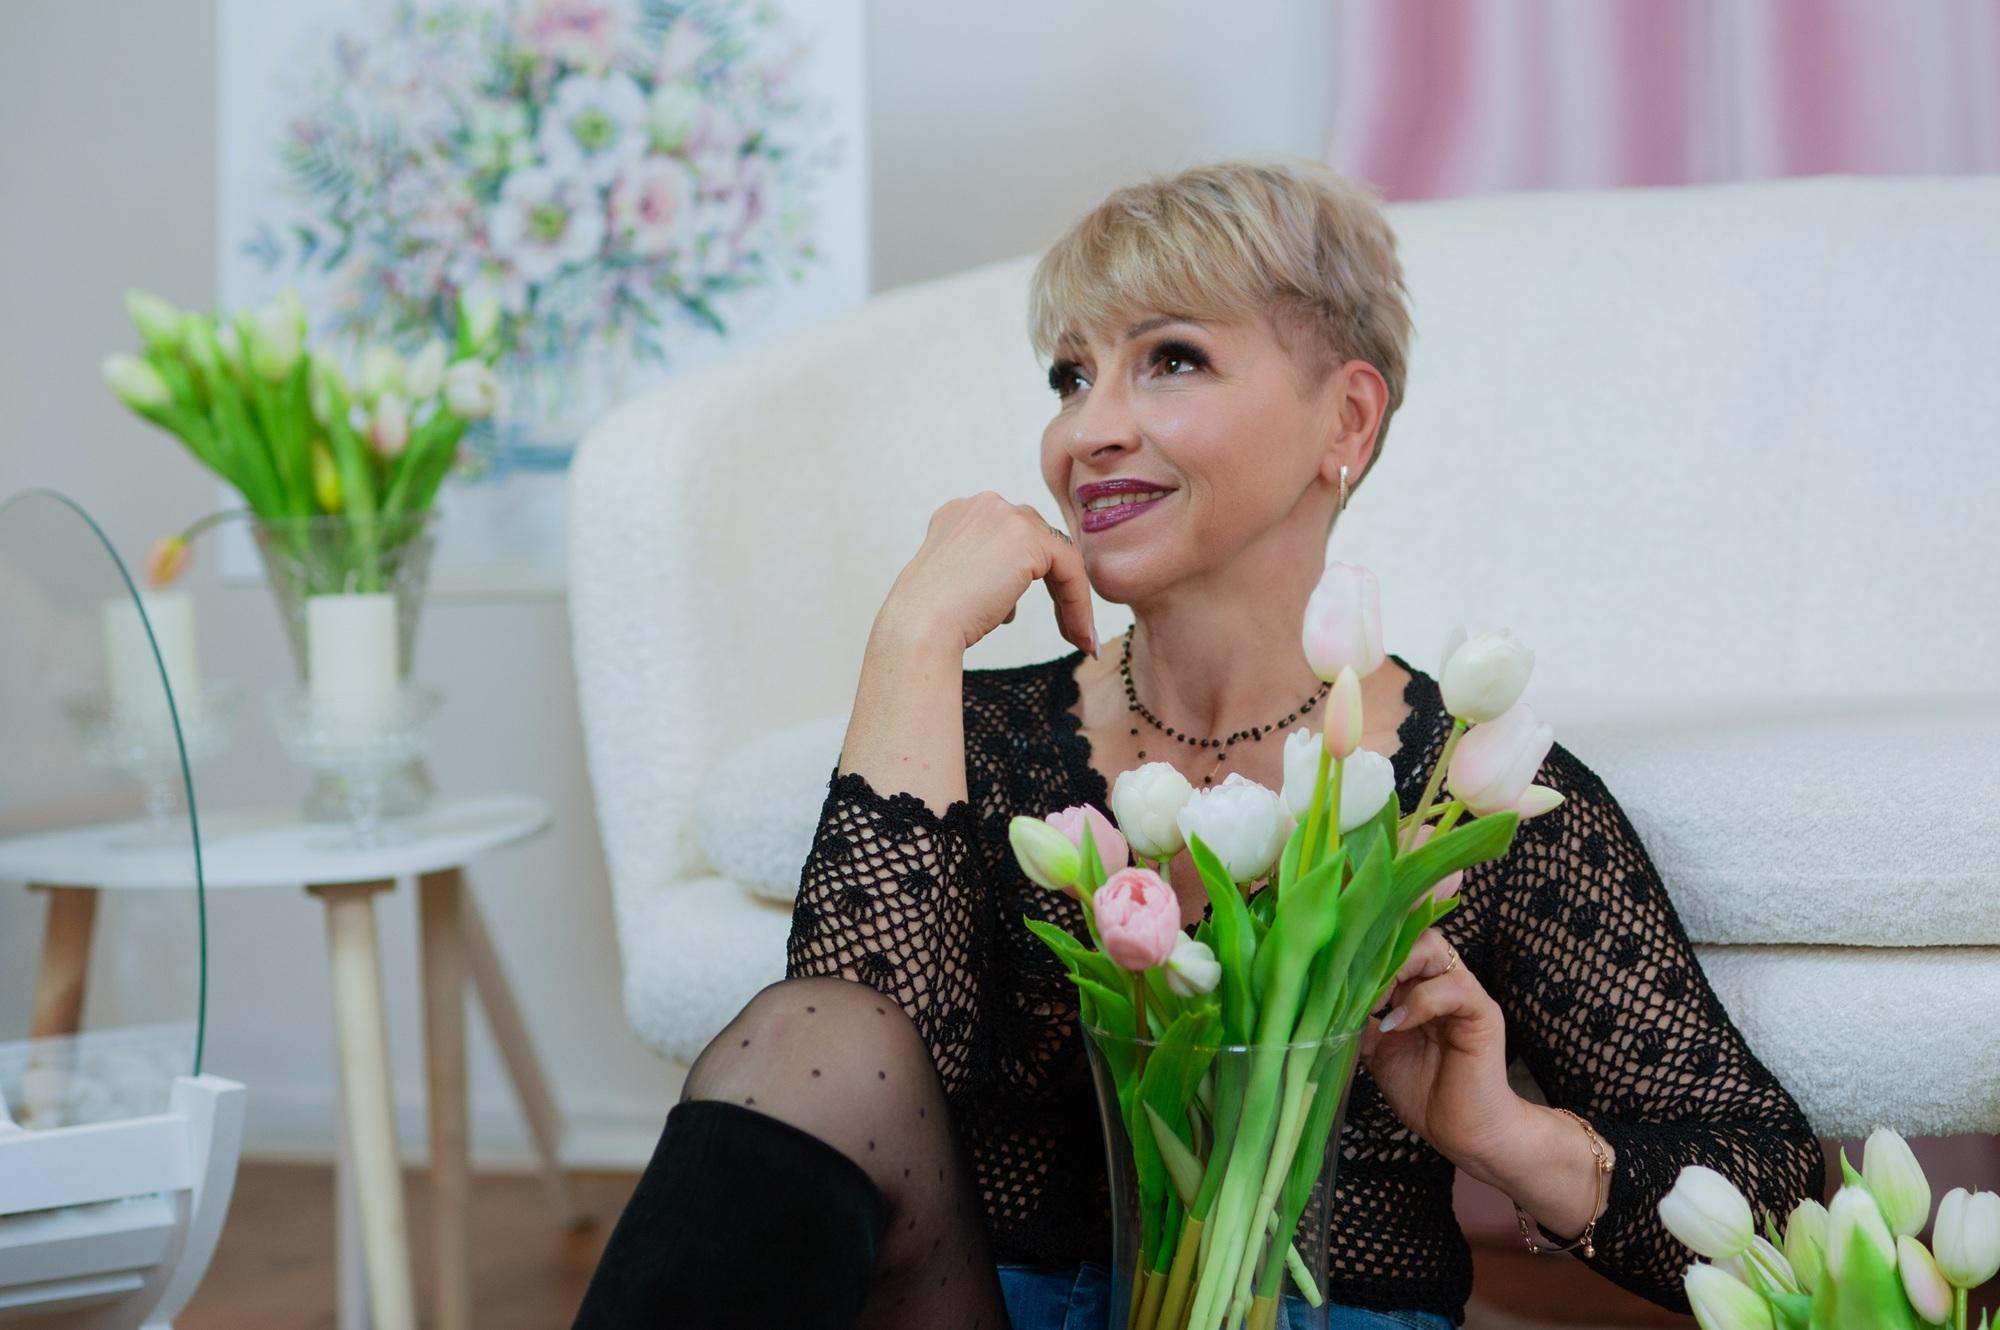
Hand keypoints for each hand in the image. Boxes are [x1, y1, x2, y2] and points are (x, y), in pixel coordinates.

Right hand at [881, 491, 1095, 656]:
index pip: (1010, 539)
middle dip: (1056, 585)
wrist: (920, 626)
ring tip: (1078, 638)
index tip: (1034, 615)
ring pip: (1058, 556)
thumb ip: (982, 576)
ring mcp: (1006, 516)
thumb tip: (1006, 593)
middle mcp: (983, 506)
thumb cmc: (928, 619)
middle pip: (1039, 541)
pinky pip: (1070, 570)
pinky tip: (1080, 636)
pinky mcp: (1029, 538)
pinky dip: (1079, 604)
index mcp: (959, 515)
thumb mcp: (955, 586)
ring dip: (1071, 599)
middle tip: (1069, 628)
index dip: (1026, 577)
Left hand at [1357, 928, 1522, 1178]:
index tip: (1332, 967)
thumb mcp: (1375, 1051)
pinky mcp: (1482, 1012)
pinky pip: (1453, 986)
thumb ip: (1357, 1021)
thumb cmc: (1422, 1091)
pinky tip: (1396, 1025)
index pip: (1392, 940)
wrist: (1464, 1134)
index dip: (1363, 945)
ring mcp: (1463, 992)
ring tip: (1374, 1006)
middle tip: (1351, 986)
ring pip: (1431, 948)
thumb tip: (1323, 1000)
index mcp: (1415, 985)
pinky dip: (1419, 1001)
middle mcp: (1439, 980)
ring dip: (1394, 971)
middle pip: (1410, 932)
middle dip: (1375, 953)